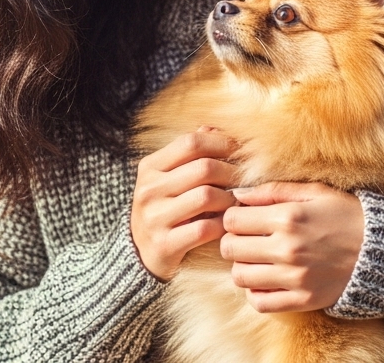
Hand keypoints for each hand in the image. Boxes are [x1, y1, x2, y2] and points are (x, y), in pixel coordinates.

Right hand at [131, 128, 239, 280]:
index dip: (221, 143)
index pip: (191, 142)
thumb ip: (189, 153)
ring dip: (229, 199)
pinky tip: (226, 224)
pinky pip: (204, 229)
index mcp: (150, 167)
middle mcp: (148, 190)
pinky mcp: (164, 245)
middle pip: (204, 168)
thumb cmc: (164, 208)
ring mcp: (154, 218)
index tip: (239, 151)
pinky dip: (222, 225)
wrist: (139, 254)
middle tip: (245, 180)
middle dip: (232, 173)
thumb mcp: (169, 178)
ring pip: (207, 197)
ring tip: (236, 203)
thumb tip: (214, 128)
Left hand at [220, 182, 363, 312]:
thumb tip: (238, 194)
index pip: (232, 220)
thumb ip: (274, 191)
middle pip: (230, 248)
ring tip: (257, 259)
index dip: (233, 217)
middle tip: (247, 239)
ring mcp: (294, 278)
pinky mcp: (302, 300)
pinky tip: (266, 280)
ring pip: (239, 276)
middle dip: (233, 241)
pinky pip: (259, 302)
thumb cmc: (347, 215)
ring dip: (242, 266)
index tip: (243, 219)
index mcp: (288, 217)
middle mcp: (288, 248)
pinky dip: (255, 292)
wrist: (382, 250)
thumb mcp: (315, 192)